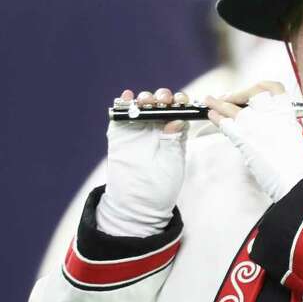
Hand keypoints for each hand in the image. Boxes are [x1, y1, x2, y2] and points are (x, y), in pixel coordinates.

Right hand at [97, 88, 188, 237]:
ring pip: (142, 106)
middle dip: (163, 97)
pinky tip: (127, 97)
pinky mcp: (120, 134)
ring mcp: (138, 130)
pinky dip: (124, 103)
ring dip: (145, 98)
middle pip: (161, 105)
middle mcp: (157, 128)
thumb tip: (177, 120)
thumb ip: (173, 142)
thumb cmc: (160, 186)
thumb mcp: (171, 163)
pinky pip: (122, 115)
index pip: (180, 111)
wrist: (136, 204)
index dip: (181, 102)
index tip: (182, 101)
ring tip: (146, 100)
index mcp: (174, 134)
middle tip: (164, 100)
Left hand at [206, 82, 302, 202]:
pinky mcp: (243, 138)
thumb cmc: (297, 163)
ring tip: (210, 102)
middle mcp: (271, 113)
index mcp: (287, 111)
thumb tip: (263, 123)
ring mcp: (256, 124)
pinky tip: (212, 116)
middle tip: (226, 97)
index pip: (271, 87)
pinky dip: (217, 119)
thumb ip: (278, 125)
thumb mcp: (292, 136)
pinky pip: (226, 124)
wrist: (296, 177)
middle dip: (236, 94)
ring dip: (219, 104)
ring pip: (232, 107)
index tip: (248, 92)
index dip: (256, 88)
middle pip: (249, 94)